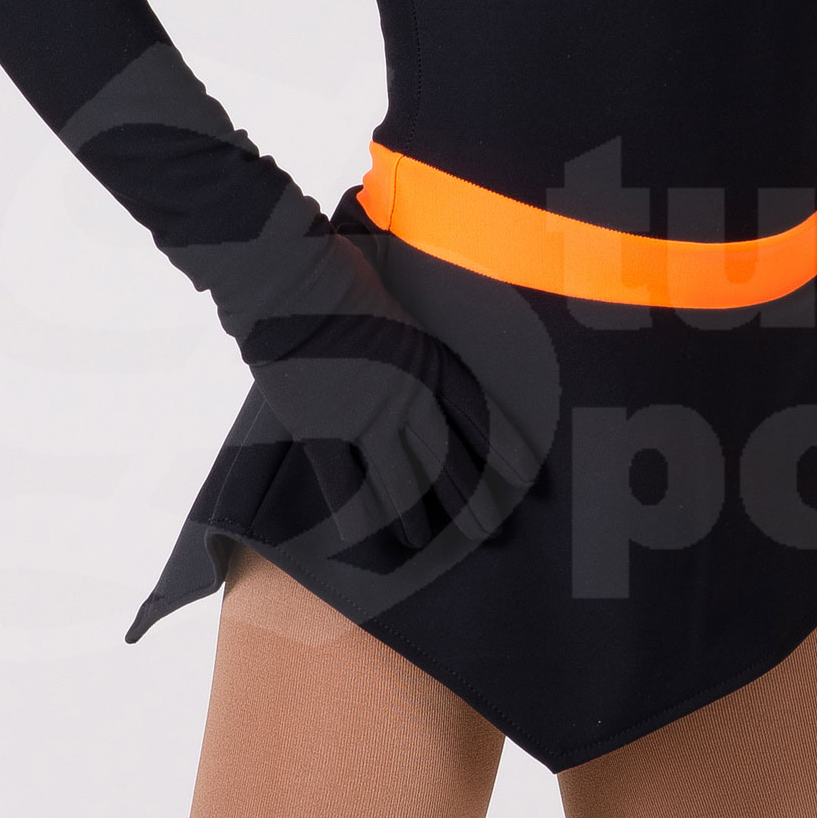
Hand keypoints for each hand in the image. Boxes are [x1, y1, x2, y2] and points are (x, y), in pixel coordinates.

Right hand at [240, 296, 503, 558]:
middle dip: (469, 499)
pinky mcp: (320, 429)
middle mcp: (406, 398)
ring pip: (399, 480)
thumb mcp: (396, 301)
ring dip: (412, 516)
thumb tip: (412, 349)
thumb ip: (408, 337)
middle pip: (447, 459)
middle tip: (487, 531)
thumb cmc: (339, 274)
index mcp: (429, 362)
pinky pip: (341, 481)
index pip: (479, 416)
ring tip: (421, 543)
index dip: (505, 449)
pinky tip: (360, 534)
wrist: (289, 281)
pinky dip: (351, 510)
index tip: (527, 478)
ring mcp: (363, 418)